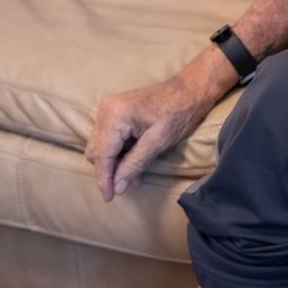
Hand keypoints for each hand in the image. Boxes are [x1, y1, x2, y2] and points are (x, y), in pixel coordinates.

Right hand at [85, 67, 224, 200]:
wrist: (190, 89)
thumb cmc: (179, 112)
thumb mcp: (158, 142)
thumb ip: (135, 164)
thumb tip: (118, 187)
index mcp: (115, 115)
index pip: (102, 154)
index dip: (104, 178)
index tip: (109, 198)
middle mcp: (106, 109)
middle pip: (96, 151)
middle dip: (109, 171)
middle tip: (125, 186)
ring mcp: (109, 109)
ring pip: (100, 146)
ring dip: (114, 163)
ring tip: (134, 175)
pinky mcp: (115, 112)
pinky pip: (108, 138)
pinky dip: (118, 152)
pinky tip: (133, 162)